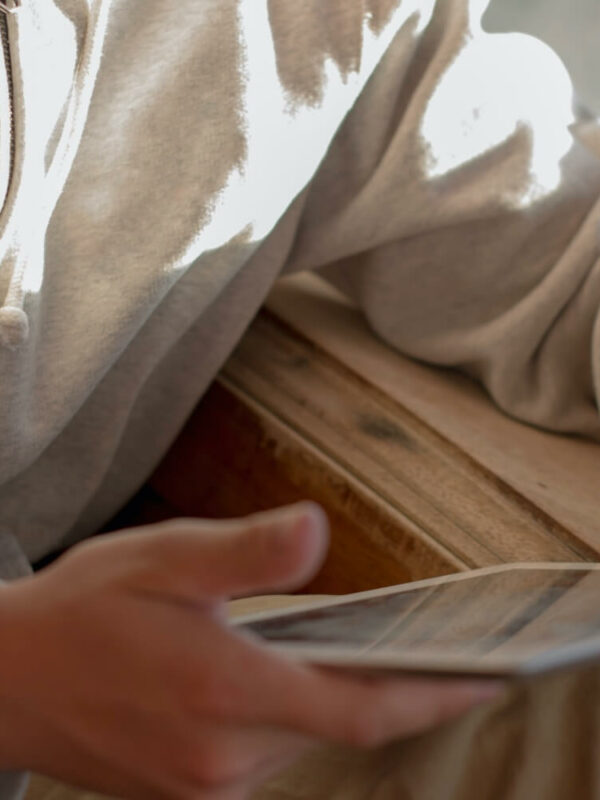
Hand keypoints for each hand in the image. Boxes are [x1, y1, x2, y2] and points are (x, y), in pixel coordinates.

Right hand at [0, 503, 499, 799]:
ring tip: (361, 651)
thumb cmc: (86, 609)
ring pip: (305, 739)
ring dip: (335, 697)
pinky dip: (296, 715)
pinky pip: (269, 754)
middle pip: (339, 725)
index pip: (360, 709)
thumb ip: (247, 552)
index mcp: (224, 689)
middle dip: (387, 686)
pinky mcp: (190, 791)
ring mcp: (206, 784)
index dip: (434, 695)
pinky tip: (290, 676)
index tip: (487, 678)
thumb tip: (316, 531)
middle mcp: (222, 755)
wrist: (10, 678)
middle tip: (425, 643)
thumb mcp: (165, 557)